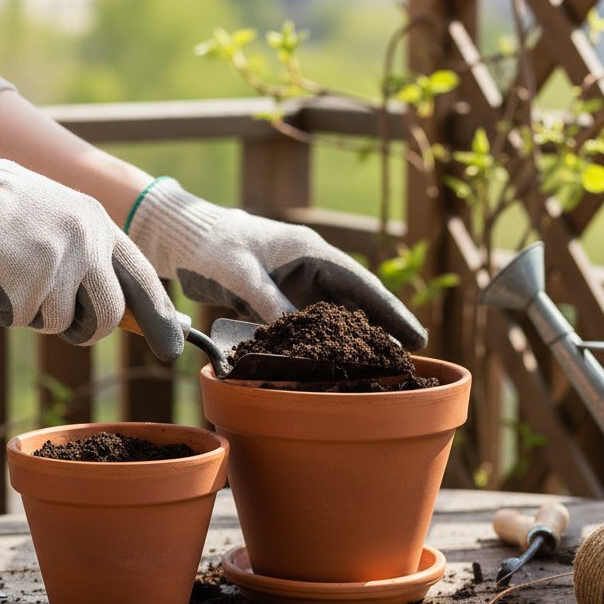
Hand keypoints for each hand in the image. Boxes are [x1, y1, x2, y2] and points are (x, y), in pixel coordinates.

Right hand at [0, 123, 183, 358]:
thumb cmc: (4, 208)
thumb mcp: (61, 218)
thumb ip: (92, 257)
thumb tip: (124, 313)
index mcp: (97, 223)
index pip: (142, 278)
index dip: (158, 316)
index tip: (172, 345)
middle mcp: (85, 243)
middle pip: (106, 316)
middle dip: (86, 331)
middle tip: (66, 324)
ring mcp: (56, 264)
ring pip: (56, 323)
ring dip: (32, 312)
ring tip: (10, 272)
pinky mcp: (23, 283)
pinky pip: (19, 319)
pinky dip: (1, 307)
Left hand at [127, 177, 427, 349]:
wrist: (188, 238)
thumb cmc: (214, 246)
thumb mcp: (241, 273)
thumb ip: (268, 302)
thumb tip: (295, 335)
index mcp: (312, 251)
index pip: (362, 284)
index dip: (391, 312)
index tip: (416, 336)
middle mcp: (312, 267)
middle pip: (357, 302)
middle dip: (383, 329)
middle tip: (410, 359)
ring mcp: (297, 284)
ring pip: (336, 315)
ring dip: (356, 337)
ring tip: (382, 365)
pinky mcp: (281, 298)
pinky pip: (310, 323)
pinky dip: (324, 341)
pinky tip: (336, 362)